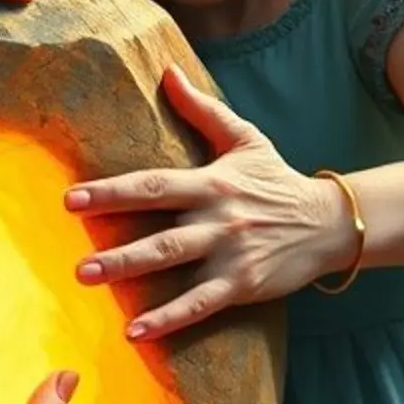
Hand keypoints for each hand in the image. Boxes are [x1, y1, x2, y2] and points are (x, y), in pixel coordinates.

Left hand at [65, 64, 357, 339]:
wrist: (331, 222)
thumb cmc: (278, 181)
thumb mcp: (245, 139)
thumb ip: (203, 110)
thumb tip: (167, 71)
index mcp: (211, 181)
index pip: (154, 185)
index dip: (112, 191)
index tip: (72, 199)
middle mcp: (217, 216)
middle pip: (159, 229)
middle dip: (116, 245)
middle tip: (77, 259)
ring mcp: (230, 252)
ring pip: (174, 263)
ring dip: (131, 274)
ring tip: (90, 281)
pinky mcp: (243, 283)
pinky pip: (199, 303)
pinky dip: (168, 319)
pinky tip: (135, 332)